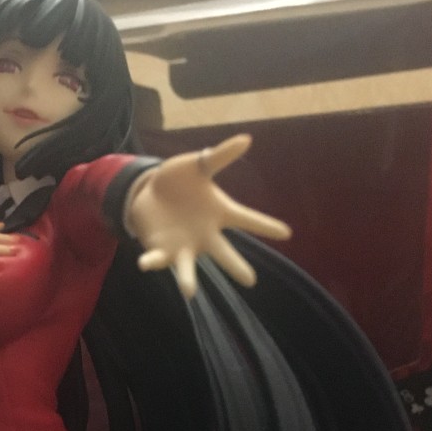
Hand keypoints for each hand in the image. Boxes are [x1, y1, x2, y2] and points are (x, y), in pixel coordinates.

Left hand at [126, 134, 291, 297]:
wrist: (149, 193)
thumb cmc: (179, 181)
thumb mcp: (197, 165)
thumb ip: (218, 157)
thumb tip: (246, 139)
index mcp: (219, 214)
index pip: (246, 220)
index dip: (265, 226)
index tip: (286, 233)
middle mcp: (205, 235)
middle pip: (223, 253)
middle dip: (235, 266)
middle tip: (250, 280)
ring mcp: (183, 246)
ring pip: (187, 267)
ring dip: (187, 279)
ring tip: (190, 291)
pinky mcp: (160, 251)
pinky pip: (156, 258)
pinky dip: (151, 261)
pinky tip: (145, 264)